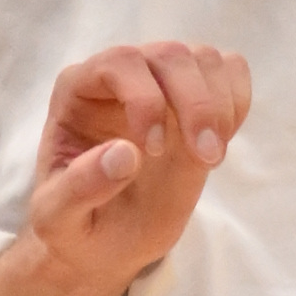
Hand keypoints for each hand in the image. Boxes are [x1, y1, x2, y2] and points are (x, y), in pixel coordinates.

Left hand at [19, 39, 248, 292]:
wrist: (105, 239)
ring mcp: (162, 85)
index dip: (145, 99)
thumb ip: (79, 187)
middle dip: (196, 104)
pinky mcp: (195, 101)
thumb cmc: (75, 224)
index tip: (153, 151)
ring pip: (203, 59)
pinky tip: (219, 142)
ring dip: (219, 106)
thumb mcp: (59, 218)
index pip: (119, 62)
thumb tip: (124, 154)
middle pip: (170, 55)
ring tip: (210, 158)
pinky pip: (229, 72)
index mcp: (78, 91)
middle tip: (207, 161)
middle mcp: (121, 77)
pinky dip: (236, 101)